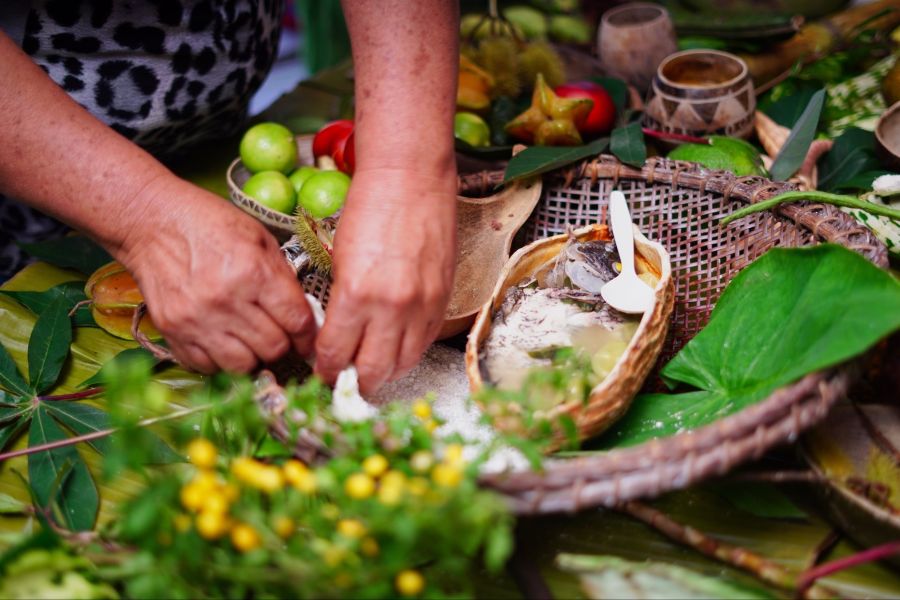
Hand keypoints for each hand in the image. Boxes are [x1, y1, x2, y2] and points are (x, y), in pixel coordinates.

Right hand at [118, 176, 315, 373]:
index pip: (296, 322)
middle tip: (279, 335)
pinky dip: (221, 361)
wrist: (152, 223)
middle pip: (273, 348)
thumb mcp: (259, 238)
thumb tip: (304, 314)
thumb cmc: (209, 224)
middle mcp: (225, 301)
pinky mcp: (173, 333)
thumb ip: (283, 278)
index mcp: (253, 272)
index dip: (308, 336)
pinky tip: (224, 341)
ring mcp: (196, 321)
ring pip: (243, 366)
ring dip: (253, 357)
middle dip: (283, 345)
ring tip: (251, 340)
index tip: (306, 338)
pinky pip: (208, 367)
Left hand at [314, 169, 456, 394]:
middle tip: (343, 380)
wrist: (411, 178)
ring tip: (370, 370)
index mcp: (357, 295)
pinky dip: (408, 352)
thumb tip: (339, 337)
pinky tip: (396, 349)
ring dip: (383, 372)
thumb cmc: (371, 207)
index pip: (336, 353)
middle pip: (373, 370)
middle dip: (353, 382)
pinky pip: (425, 342)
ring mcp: (423, 305)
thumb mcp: (339, 258)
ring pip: (403, 363)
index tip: (321, 370)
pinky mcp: (443, 299)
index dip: (325, 368)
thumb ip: (341, 304)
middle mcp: (393, 307)